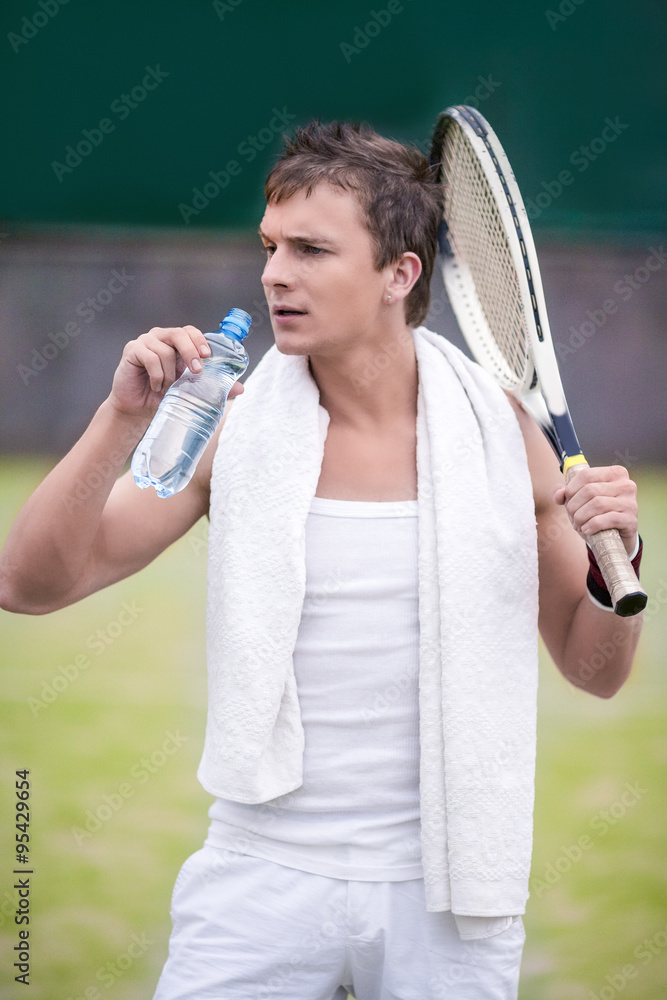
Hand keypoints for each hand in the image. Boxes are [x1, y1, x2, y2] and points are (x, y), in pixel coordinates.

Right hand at [109, 325, 244, 418]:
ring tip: (167, 388)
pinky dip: (157, 376)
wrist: (137, 409)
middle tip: (196, 371)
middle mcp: (161, 337)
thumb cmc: (164, 397)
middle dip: (191, 351)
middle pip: (179, 334)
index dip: (199, 340)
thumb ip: (214, 387)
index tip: (207, 356)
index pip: (190, 331)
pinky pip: (150, 358)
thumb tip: (241, 389)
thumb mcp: (191, 391)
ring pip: (165, 350)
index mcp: (176, 342)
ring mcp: (145, 341)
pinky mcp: (132, 350)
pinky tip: (155, 386)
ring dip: (170, 373)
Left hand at [552, 465, 637, 555]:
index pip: (586, 475)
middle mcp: (626, 484)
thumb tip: (559, 494)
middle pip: (589, 490)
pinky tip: (586, 529)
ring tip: (578, 524)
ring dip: (581, 517)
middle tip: (573, 517)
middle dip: (574, 506)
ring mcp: (630, 502)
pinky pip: (607, 519)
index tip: (567, 501)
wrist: (616, 536)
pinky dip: (592, 525)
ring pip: (597, 504)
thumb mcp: (580, 500)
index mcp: (615, 473)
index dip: (571, 489)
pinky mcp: (631, 519)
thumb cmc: (596, 513)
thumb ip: (565, 493)